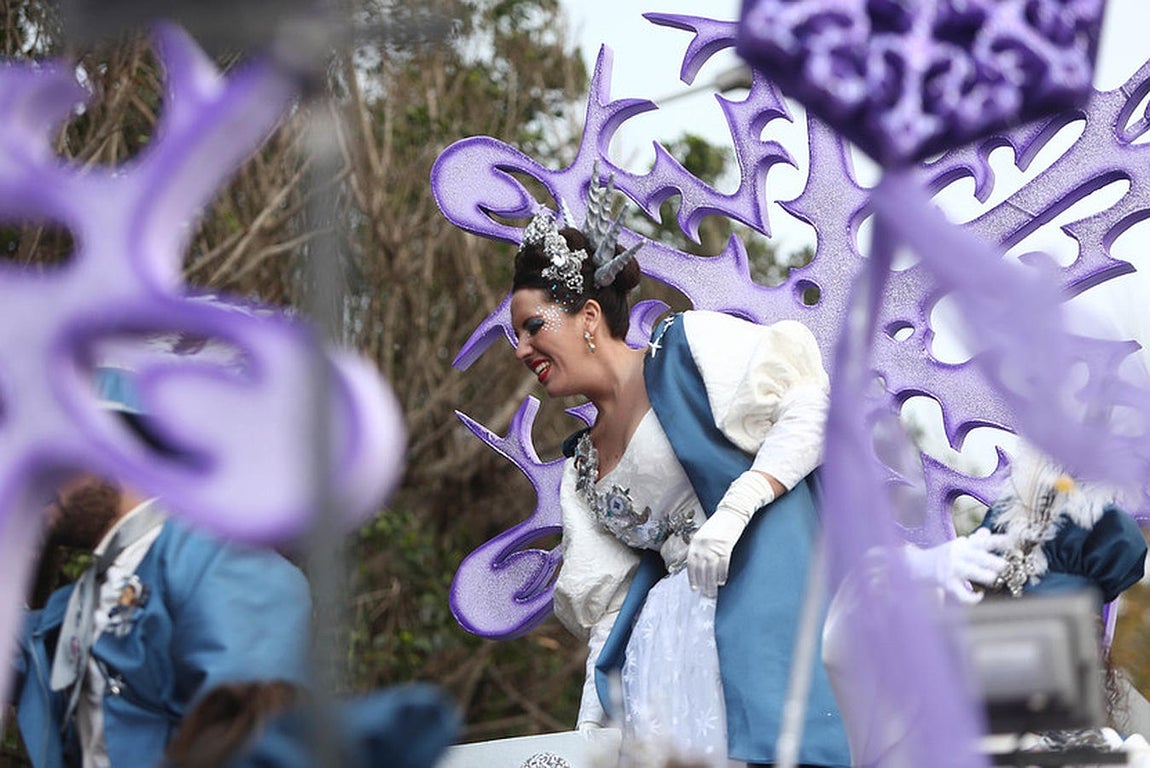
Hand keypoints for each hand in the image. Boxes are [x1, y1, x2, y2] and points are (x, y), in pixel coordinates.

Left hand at [687, 471, 775, 597]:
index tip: (694, 588)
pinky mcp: (726, 546)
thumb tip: (698, 568)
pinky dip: (722, 574)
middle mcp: (703, 545)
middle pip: (701, 569)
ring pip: (711, 569)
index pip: (691, 564)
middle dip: (703, 583)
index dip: (692, 577)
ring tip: (713, 591)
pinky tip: (722, 581)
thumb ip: (699, 550)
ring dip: (711, 582)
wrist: (731, 513)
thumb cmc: (718, 526)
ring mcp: (714, 546)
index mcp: (695, 542)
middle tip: (705, 594)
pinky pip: (723, 564)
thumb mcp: (704, 536)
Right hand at [903, 528, 1008, 603]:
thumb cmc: (941, 556)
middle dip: (993, 561)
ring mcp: (952, 569)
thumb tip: (986, 531)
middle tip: (1005, 565)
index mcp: (963, 545)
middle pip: (979, 556)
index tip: (1011, 541)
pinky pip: (962, 593)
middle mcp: (958, 555)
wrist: (914, 566)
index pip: (983, 542)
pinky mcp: (946, 584)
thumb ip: (973, 541)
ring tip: (993, 578)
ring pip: (972, 572)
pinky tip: (979, 596)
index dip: (998, 541)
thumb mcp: (956, 546)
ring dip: (985, 575)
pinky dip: (973, 597)